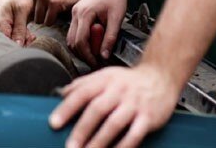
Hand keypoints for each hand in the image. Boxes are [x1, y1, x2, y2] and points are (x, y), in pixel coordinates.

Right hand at [0, 0, 35, 44]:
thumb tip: (18, 45)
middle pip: (11, 44)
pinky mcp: (8, 27)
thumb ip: (20, 29)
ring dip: (25, 40)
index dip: (20, 46)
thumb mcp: (21, 10)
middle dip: (24, 43)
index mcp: (0, 25)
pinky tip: (29, 33)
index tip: (29, 42)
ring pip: (15, 41)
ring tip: (31, 34)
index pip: (8, 44)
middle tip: (32, 37)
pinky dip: (23, 36)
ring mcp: (3, 28)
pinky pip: (16, 36)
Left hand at [26, 0, 95, 25]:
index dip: (27, 10)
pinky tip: (57, 14)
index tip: (33, 11)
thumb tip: (21, 10)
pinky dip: (52, 21)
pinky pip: (48, 21)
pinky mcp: (54, 2)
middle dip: (37, 15)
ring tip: (51, 13)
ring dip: (45, 19)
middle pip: (29, 13)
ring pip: (38, 19)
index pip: (21, 4)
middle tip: (45, 12)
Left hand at [49, 64, 178, 147]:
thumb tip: (60, 94)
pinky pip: (135, 134)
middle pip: (97, 109)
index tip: (54, 123)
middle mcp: (118, 91)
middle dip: (81, 130)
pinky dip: (123, 146)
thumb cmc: (128, 81)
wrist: (161, 76)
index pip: (82, 93)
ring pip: (114, 123)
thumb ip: (83, 84)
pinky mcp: (149, 117)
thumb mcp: (105, 75)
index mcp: (104, 80)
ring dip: (99, 141)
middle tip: (70, 146)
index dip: (66, 108)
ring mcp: (134, 104)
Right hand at [67, 0, 128, 65]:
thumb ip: (110, 38)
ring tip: (94, 53)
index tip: (96, 62)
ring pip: (70, 38)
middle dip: (83, 54)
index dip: (88, 55)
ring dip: (81, 48)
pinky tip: (92, 43)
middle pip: (72, 41)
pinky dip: (80, 41)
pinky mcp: (76, 14)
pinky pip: (74, 32)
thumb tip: (104, 55)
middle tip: (95, 60)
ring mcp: (74, 13)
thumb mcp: (117, 19)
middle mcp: (75, 13)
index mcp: (84, 13)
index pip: (80, 40)